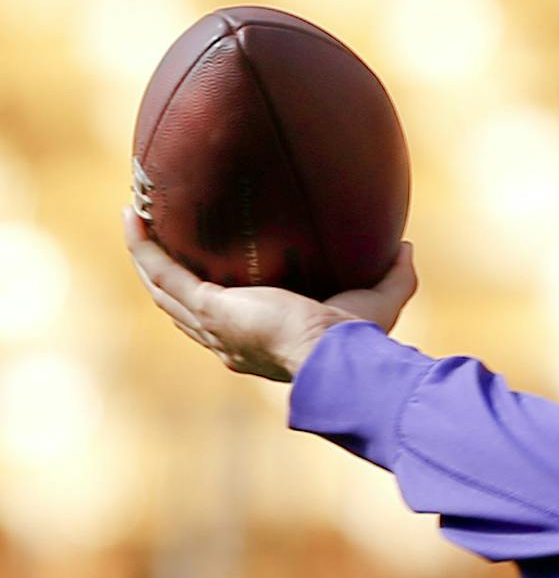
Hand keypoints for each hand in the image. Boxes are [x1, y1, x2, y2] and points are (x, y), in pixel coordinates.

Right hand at [125, 208, 416, 381]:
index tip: (207, 270)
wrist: (337, 360)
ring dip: (146, 254)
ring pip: (163, 289)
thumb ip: (395, 275)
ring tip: (135, 218)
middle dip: (166, 272)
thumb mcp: (380, 301)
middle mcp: (227, 340)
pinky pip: (163, 273)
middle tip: (158, 236)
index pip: (225, 323)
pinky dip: (145, 247)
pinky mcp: (209, 309)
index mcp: (258, 343)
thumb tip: (405, 245)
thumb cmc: (359, 342)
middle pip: (182, 306)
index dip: (209, 297)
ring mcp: (213, 327)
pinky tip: (135, 217)